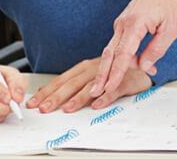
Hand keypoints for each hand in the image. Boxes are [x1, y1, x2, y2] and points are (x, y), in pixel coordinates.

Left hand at [28, 57, 150, 113]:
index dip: (47, 91)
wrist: (143, 68)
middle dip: (57, 96)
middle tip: (45, 108)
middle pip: (73, 83)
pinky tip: (97, 105)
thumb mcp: (90, 78)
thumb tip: (48, 93)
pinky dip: (106, 97)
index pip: (62, 80)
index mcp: (84, 68)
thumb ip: (73, 85)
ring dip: (79, 97)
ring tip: (68, 109)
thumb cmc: (113, 74)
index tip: (33, 102)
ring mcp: (110, 74)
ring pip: (92, 86)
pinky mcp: (125, 80)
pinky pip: (115, 89)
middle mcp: (95, 68)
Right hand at [91, 0, 176, 97]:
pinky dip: (117, 58)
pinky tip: (124, 69)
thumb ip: (156, 49)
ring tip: (101, 87)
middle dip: (101, 75)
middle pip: (109, 54)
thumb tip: (144, 67)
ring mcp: (120, 24)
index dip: (115, 73)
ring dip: (107, 69)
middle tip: (95, 92)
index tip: (107, 88)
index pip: (123, 54)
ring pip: (111, 50)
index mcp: (135, 24)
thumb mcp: (171, 29)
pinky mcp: (122, 25)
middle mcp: (123, 24)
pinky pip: (117, 44)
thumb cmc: (170, 3)